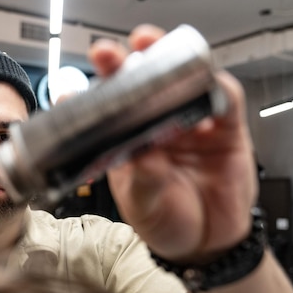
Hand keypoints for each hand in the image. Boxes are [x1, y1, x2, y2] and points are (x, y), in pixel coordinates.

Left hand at [91, 24, 256, 261]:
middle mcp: (153, 126)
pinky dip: (216, 89)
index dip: (85, 98)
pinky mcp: (224, 128)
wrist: (206, 243)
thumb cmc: (165, 221)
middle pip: (137, 85)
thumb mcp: (144, 205)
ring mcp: (188, 123)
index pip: (103, 112)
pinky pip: (224, 100)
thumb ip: (143, 178)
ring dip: (166, 61)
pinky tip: (204, 86)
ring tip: (149, 49)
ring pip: (179, 82)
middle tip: (107, 54)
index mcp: (124, 142)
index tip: (68, 91)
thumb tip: (142, 153)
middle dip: (120, 63)